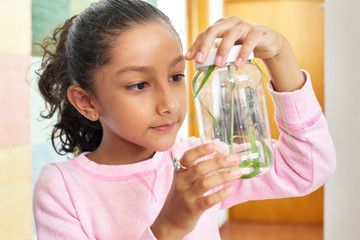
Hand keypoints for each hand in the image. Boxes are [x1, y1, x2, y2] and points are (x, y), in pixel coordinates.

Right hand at [151, 143, 240, 238]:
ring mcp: (187, 196)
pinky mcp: (193, 209)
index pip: (187, 157)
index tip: (214, 145)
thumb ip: (197, 170)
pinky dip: (221, 193)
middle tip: (233, 158)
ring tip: (238, 172)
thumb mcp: (184, 181)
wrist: (170, 221)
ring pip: (205, 183)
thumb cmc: (182, 197)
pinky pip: (209, 200)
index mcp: (179, 173)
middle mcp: (181, 183)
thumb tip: (220, 157)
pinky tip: (231, 189)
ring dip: (223, 176)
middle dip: (218, 162)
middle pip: (199, 168)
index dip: (200, 150)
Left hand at [185, 16, 304, 91]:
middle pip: (214, 30)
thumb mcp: (228, 48)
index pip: (204, 33)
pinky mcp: (258, 33)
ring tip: (218, 64)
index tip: (188, 58)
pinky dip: (242, 53)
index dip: (195, 45)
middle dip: (205, 45)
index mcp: (221, 25)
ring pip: (230, 35)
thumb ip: (215, 53)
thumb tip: (197, 64)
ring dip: (222, 50)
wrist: (268, 42)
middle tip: (200, 60)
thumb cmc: (244, 44)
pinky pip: (249, 42)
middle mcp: (231, 23)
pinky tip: (238, 63)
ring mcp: (245, 26)